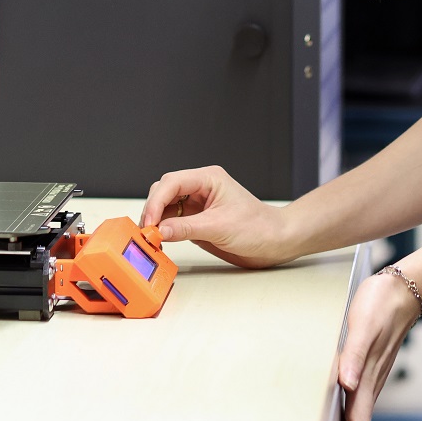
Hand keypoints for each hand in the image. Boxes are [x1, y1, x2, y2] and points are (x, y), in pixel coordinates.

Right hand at [140, 165, 295, 268]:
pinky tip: (161, 239)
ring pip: (166, 205)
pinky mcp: (197, 219)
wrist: (275, 242)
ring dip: (157, 220)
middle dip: (153, 209)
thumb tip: (159, 230)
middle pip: (164, 191)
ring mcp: (198, 203)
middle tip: (147, 231)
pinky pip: (173, 220)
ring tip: (151, 237)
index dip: (156, 201)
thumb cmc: (257, 228)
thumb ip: (186, 228)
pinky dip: (164, 229)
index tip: (149, 222)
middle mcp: (201, 187)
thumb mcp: (219, 228)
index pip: (172, 183)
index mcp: (208, 178)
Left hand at [335, 270, 421, 420]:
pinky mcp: (370, 365)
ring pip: (356, 410)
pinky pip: (357, 394)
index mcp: (367, 377)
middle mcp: (371, 381)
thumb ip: (353, 356)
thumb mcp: (363, 326)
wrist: (403, 289)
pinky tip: (330, 400)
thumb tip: (346, 384)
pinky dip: (343, 406)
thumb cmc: (382, 304)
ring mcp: (372, 374)